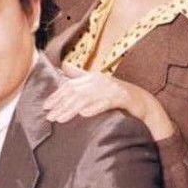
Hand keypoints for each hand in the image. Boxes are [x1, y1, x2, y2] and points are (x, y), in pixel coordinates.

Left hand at [44, 61, 174, 140]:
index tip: (46, 105)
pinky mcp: (122, 98)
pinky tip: (84, 115)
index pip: (70, 85)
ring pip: (87, 99)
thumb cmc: (116, 95)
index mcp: (93, 77)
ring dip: (71, 109)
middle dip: (60, 104)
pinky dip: (94, 108)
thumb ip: (81, 77)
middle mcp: (100, 81)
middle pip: (76, 92)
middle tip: (49, 115)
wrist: (142, 101)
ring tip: (60, 119)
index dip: (57, 95)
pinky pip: (105, 103)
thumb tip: (63, 68)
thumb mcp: (98, 85)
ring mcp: (111, 89)